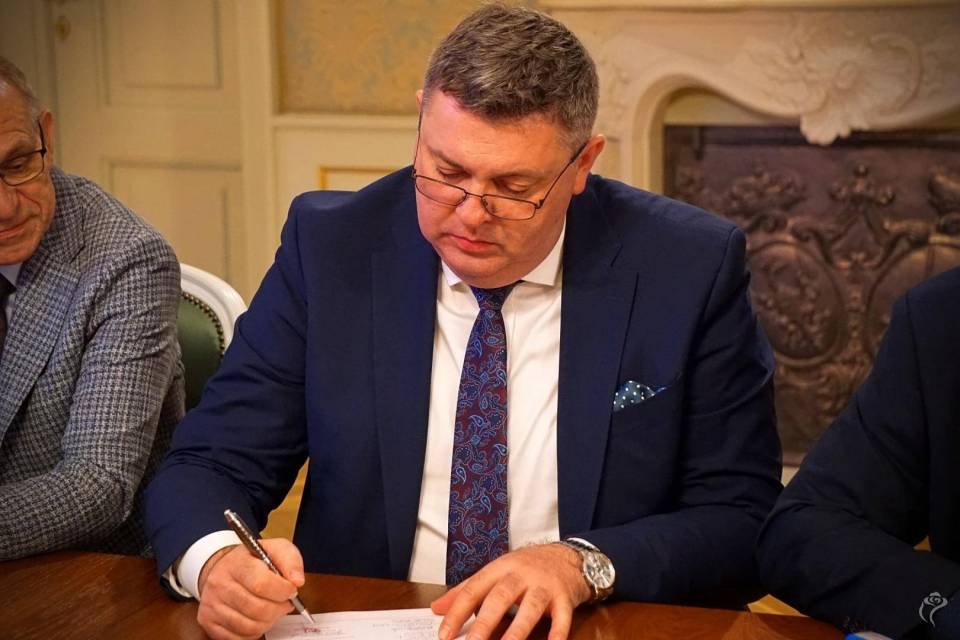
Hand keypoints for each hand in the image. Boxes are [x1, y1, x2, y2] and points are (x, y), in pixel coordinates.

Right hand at [196, 539, 305, 639]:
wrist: (223, 568)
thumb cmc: (252, 561)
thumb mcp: (274, 549)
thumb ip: (290, 560)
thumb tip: (297, 581)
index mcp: (237, 564)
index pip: (262, 584)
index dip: (283, 591)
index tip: (291, 590)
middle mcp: (220, 584)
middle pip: (258, 609)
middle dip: (279, 609)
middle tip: (285, 603)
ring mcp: (212, 605)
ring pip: (249, 626)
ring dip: (269, 622)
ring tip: (272, 610)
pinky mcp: (208, 622)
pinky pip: (238, 638)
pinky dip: (254, 632)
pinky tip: (257, 619)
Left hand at [431, 543, 590, 639]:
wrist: (566, 556)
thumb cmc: (526, 567)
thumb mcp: (495, 572)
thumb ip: (466, 590)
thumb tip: (437, 608)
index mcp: (499, 568)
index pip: (474, 589)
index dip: (457, 612)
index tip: (444, 634)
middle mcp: (521, 575)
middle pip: (500, 597)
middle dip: (485, 622)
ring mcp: (544, 585)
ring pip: (530, 608)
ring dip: (517, 630)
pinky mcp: (565, 597)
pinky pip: (562, 617)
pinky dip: (558, 633)